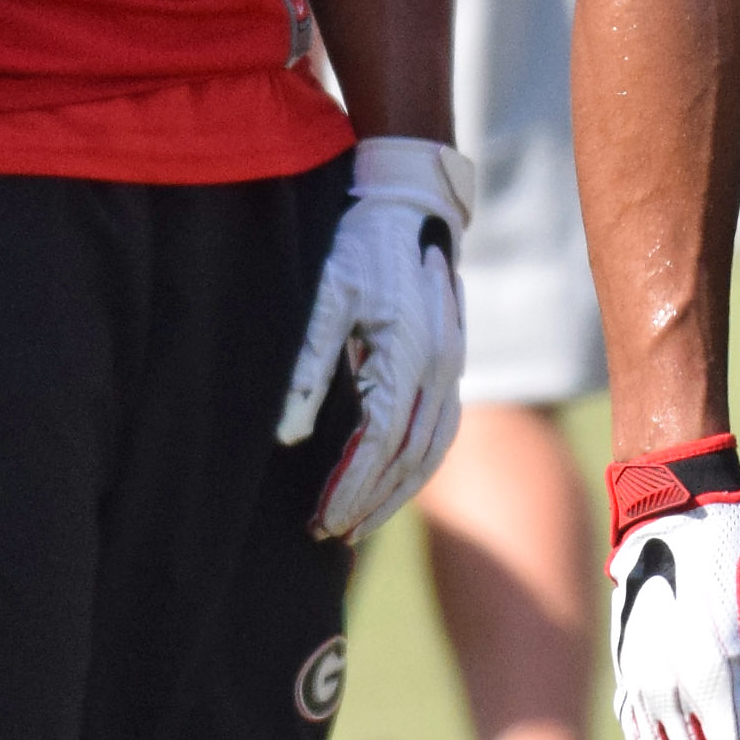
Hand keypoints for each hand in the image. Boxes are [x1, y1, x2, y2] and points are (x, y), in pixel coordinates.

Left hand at [278, 137, 473, 540]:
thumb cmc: (361, 247)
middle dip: (371, 500)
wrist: (413, 206)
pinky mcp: (452, 362)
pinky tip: (391, 481)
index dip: (352, 486)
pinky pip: (443, 428)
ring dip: (398, 491)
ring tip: (358, 524)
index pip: (382, 441)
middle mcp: (441, 365)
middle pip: (412, 455)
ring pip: (434, 447)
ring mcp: (453, 364)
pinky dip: (418, 464)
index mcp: (410, 352)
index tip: (322, 521)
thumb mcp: (324, 298)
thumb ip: (306, 367)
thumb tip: (286, 437)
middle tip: (329, 534)